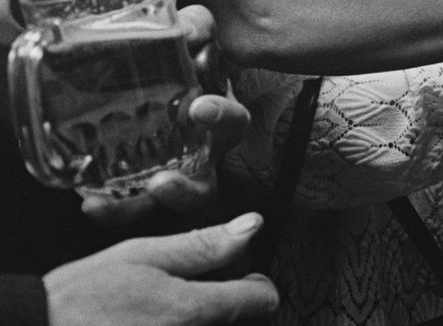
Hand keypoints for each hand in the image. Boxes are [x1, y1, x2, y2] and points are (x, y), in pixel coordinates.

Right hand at [43, 213, 278, 324]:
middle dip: (225, 305)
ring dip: (200, 319)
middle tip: (189, 293)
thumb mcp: (140, 255)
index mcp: (191, 309)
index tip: (240, 278)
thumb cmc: (79, 298)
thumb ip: (201, 246)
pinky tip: (149, 321)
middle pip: (239, 322)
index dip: (255, 284)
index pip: (262, 300)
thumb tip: (251, 226)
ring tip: (160, 311)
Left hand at [82, 6, 247, 226]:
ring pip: (156, 208)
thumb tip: (188, 29)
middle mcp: (197, 156)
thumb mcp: (191, 35)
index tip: (200, 109)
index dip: (222, 117)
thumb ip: (194, 26)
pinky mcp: (132, 184)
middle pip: (204, 186)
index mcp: (217, 120)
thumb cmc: (180, 60)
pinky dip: (107, 207)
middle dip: (184, 190)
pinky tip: (88, 200)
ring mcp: (166, 174)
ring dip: (138, 208)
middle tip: (161, 182)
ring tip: (108, 206)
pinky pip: (125, 204)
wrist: (143, 69)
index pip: (233, 122)